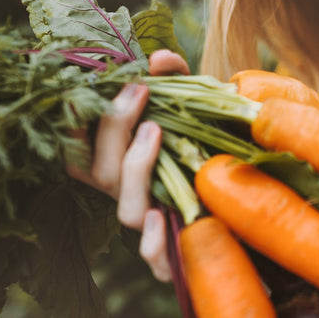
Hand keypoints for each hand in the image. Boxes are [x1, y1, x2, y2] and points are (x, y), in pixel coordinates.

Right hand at [65, 49, 188, 280]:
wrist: (245, 183)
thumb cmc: (205, 139)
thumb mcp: (188, 104)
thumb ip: (173, 77)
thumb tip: (160, 58)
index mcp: (117, 163)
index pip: (76, 149)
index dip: (73, 120)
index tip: (95, 83)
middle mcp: (127, 194)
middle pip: (100, 172)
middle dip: (114, 127)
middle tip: (139, 89)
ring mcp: (149, 223)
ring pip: (127, 210)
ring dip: (135, 169)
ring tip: (154, 131)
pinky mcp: (175, 251)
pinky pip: (154, 259)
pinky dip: (154, 245)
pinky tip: (164, 217)